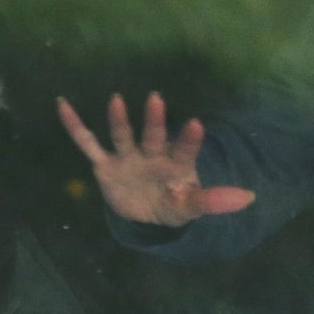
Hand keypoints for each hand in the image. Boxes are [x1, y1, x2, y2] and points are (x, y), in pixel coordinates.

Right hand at [57, 92, 256, 227]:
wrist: (145, 215)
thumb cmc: (172, 203)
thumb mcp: (191, 206)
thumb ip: (215, 201)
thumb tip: (250, 197)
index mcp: (176, 163)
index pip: (185, 149)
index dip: (190, 139)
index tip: (197, 124)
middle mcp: (151, 154)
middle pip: (153, 136)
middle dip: (154, 121)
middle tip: (156, 99)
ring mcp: (127, 157)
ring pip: (122, 135)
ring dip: (119, 120)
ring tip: (116, 99)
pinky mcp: (105, 164)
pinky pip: (88, 143)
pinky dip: (75, 126)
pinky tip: (63, 104)